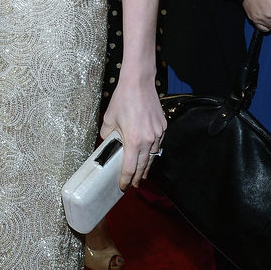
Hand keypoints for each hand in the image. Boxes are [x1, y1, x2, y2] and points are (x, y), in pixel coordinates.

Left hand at [102, 73, 165, 189]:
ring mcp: (158, 133)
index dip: (126, 179)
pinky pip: (158, 143)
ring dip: (147, 165)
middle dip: (138, 177)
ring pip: (153, 155)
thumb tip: (107, 141)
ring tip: (142, 173)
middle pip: (143, 165)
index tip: (123, 186)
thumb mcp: (109, 119)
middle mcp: (148, 140)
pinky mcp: (163, 126)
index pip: (130, 167)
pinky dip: (153, 150)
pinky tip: (149, 153)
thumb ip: (107, 134)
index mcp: (133, 140)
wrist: (139, 83)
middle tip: (134, 184)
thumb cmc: (123, 99)